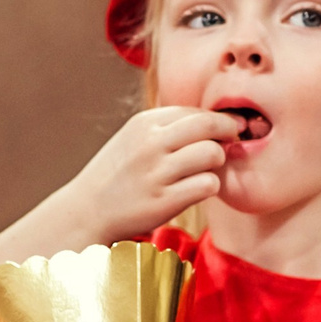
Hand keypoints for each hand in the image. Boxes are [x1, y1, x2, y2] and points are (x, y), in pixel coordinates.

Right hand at [60, 107, 241, 240]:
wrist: (87, 210)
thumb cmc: (118, 173)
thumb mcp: (134, 138)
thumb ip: (167, 127)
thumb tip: (212, 121)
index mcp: (144, 123)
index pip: (195, 111)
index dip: (218, 119)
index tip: (228, 128)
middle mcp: (150, 144)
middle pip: (209, 125)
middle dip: (229, 131)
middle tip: (233, 141)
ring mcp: (157, 173)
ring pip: (212, 154)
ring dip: (219, 162)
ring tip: (209, 169)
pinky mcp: (164, 202)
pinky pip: (208, 185)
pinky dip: (211, 186)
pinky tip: (200, 188)